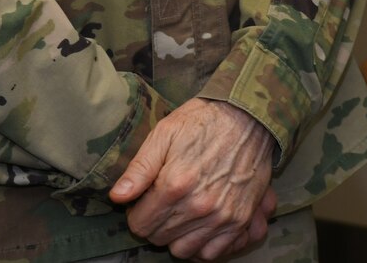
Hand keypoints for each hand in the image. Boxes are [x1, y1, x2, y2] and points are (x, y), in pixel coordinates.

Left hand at [107, 98, 277, 259]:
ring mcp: (221, 216)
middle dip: (155, 223)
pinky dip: (201, 245)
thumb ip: (139, 168)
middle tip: (164, 203)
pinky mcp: (239, 219)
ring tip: (181, 215)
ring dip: (176, 236)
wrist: (249, 117)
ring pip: (182, 250)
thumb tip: (117, 196)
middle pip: (159, 238)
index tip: (146, 199)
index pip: (140, 224)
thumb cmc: (203, 121)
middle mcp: (198, 206)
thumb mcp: (164, 133)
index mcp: (174, 184)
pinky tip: (199, 226)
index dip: (138, 212)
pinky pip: (211, 253)